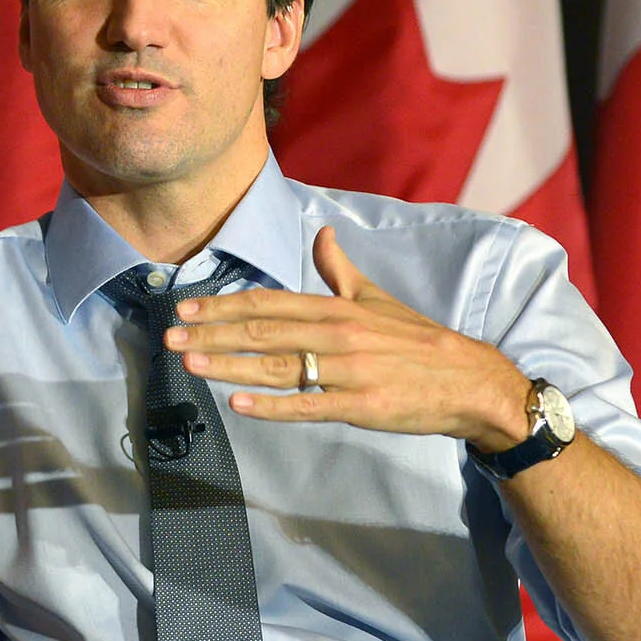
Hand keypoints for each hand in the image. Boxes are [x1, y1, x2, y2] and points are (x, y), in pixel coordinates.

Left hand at [169, 226, 534, 448]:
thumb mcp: (378, 300)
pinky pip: (309, 406)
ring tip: (190, 362)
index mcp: (338, 308)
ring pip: (279, 366)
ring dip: (230, 364)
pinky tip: (239, 403)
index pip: (269, 302)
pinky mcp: (362, 406)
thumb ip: (341, 271)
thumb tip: (324, 235)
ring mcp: (349, 372)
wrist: (471, 382)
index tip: (186, 307)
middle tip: (169, 336)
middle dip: (212, 332)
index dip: (224, 304)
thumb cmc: (419, 342)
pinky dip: (273, 405)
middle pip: (264, 331)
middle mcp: (339, 334)